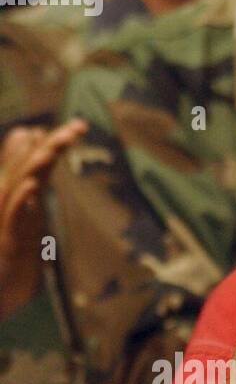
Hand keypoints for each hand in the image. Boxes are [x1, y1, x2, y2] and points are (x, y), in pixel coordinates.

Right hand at [0, 119, 86, 320]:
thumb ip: (28, 196)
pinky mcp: (5, 240)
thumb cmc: (10, 258)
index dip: (55, 143)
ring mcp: (5, 220)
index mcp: (19, 198)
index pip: (36, 162)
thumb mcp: (24, 224)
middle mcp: (10, 202)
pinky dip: (20, 200)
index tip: (80, 126)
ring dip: (33, 164)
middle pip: (30, 166)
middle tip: (79, 126)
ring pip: (17, 185)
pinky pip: (11, 216)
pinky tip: (31, 186)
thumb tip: (34, 172)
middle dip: (53, 145)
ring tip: (51, 147)